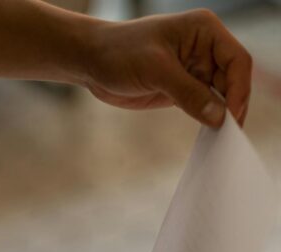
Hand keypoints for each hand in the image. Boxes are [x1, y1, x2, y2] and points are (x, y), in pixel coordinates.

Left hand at [85, 9, 251, 125]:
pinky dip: (209, 119)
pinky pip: (205, 105)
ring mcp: (195, 70)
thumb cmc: (120, 53)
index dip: (239, 89)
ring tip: (221, 139)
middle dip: (233, 105)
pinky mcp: (184, 89)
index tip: (231, 116)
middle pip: (234, 80)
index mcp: (204, 30)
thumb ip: (189, 93)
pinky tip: (210, 135)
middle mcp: (205, 48)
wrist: (93, 62)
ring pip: (222, 96)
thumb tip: (219, 117)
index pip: (237, 60)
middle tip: (229, 135)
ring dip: (222, 116)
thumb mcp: (156, 71)